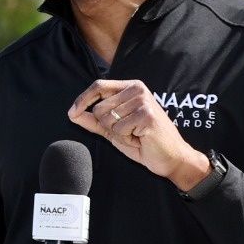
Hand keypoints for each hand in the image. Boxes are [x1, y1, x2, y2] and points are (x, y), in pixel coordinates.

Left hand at [68, 80, 210, 189]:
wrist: (170, 158)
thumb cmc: (143, 142)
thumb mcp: (114, 129)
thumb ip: (94, 121)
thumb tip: (73, 113)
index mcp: (130, 87)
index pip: (99, 85)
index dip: (82, 99)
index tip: (72, 113)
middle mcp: (137, 89)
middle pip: (100, 107)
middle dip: (108, 126)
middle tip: (128, 131)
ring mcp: (143, 101)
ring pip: (107, 119)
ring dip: (118, 134)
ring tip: (136, 135)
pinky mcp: (146, 115)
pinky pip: (118, 129)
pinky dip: (126, 139)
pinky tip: (141, 139)